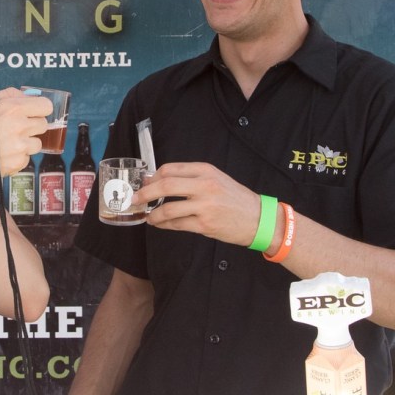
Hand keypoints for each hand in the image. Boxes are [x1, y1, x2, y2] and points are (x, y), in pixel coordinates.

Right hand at [0, 88, 49, 178]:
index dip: (40, 108)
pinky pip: (27, 158)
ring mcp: (20, 147)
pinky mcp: (17, 163)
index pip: (46, 106)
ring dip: (27, 142)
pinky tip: (3, 153)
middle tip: (17, 128)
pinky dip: (18, 156)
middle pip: (44, 124)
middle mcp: (19, 127)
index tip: (34, 112)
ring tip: (8, 142)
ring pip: (38, 143)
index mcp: (13, 108)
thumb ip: (9, 94)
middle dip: (33, 125)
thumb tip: (28, 96)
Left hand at [137, 162, 261, 246]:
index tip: (144, 183)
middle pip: (165, 186)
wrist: (258, 219)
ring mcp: (204, 206)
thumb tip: (158, 180)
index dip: (152, 177)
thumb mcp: (215, 178)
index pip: (170, 169)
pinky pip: (176, 225)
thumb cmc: (235, 198)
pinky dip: (164, 225)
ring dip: (153, 214)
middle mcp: (204, 186)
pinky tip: (160, 224)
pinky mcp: (205, 225)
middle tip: (135, 199)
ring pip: (167, 209)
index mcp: (205, 171)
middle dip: (145, 193)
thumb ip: (190, 177)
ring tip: (148, 216)